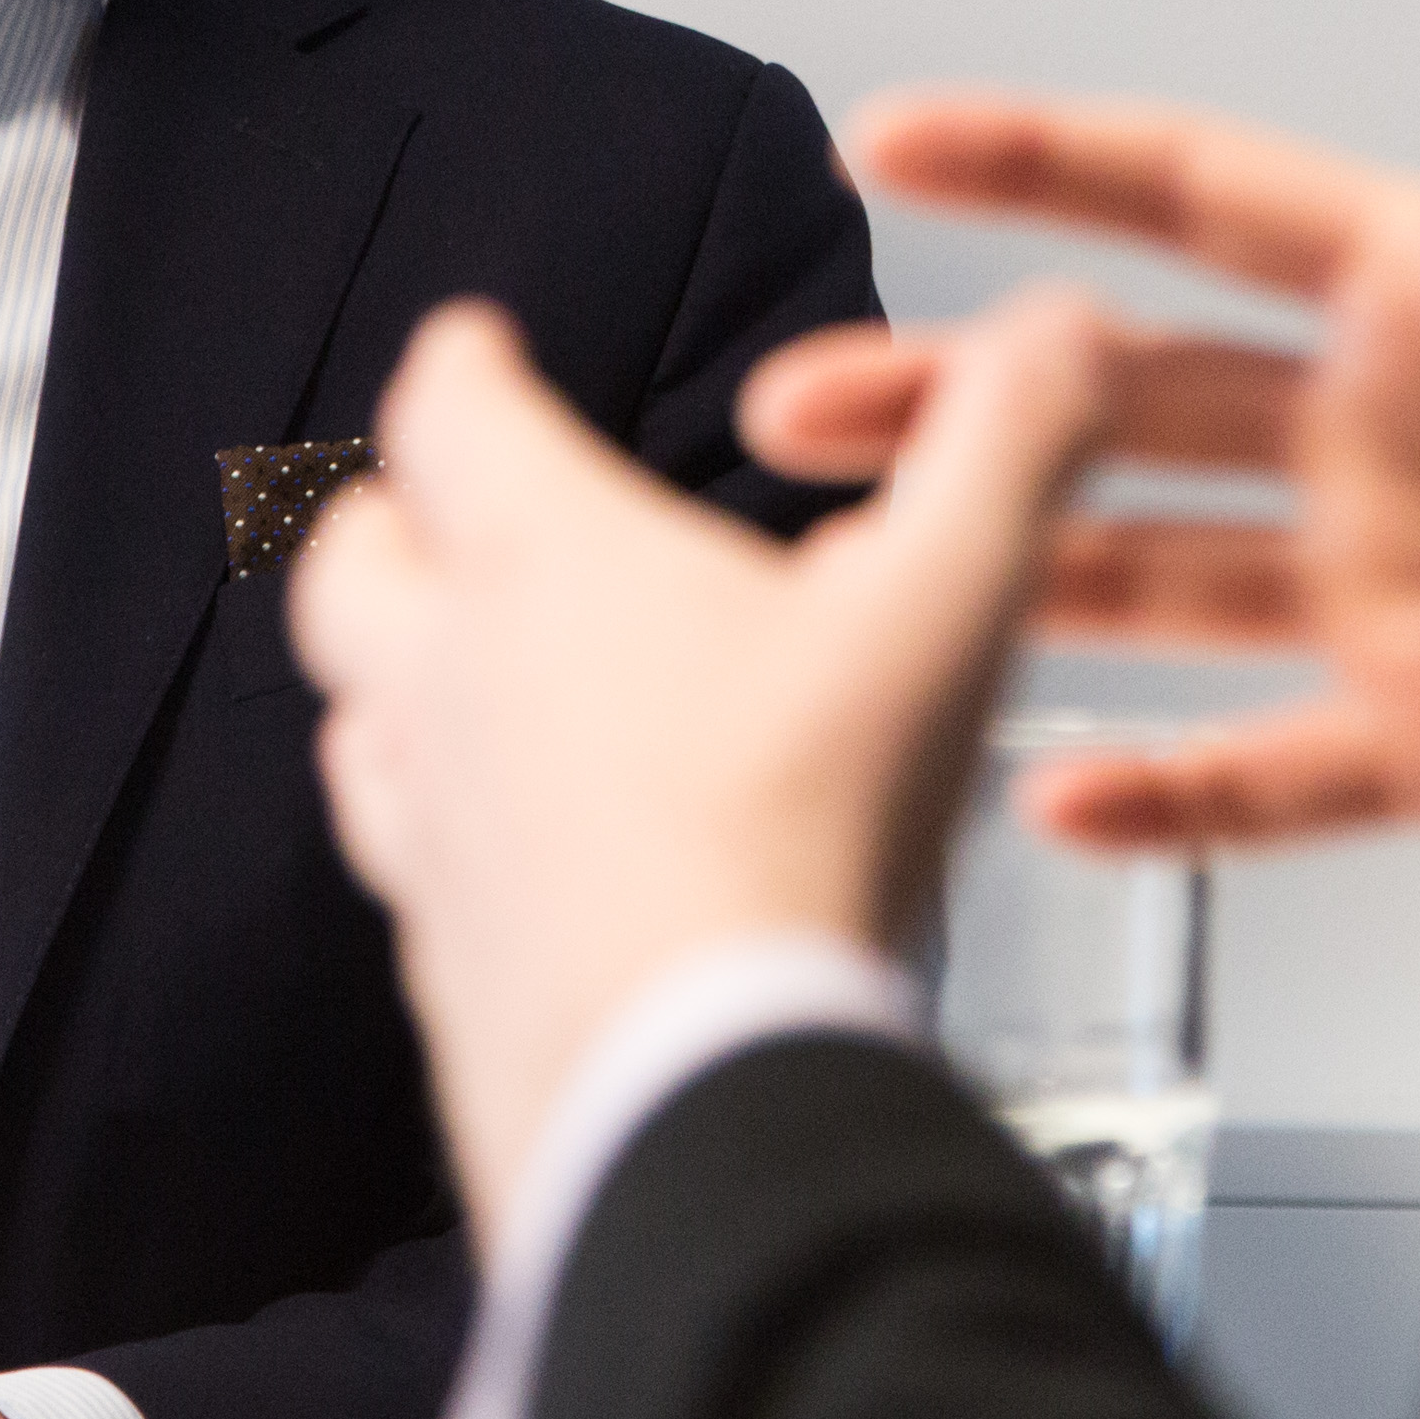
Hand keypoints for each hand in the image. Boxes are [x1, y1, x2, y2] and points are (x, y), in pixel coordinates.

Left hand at [288, 296, 1118, 1228]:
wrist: (707, 1088)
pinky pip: (416, 879)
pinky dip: (450, 845)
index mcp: (540, 561)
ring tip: (455, 683)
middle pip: (353, 565)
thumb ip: (1008, 445)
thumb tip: (1066, 330)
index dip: (460, 363)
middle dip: (388, 518)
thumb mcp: (950, 601)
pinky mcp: (445, 969)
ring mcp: (430, 837)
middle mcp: (448, 685)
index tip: (471, 343)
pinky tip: (510, 870)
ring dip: (395, 687)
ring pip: (357, 724)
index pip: (448, 414)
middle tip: (432, 504)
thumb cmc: (806, 826)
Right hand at [769, 89, 1419, 862]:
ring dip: (1014, 572)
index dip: (1052, 165)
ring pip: (1155, 576)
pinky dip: (1162, 797)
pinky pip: (1263, 774)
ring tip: (858, 576)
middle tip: (801, 406)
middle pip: (1127, 403)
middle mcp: (1392, 440)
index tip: (903, 142)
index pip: (1208, 207)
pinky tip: (1054, 800)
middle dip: (963, 397)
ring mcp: (1400, 594)